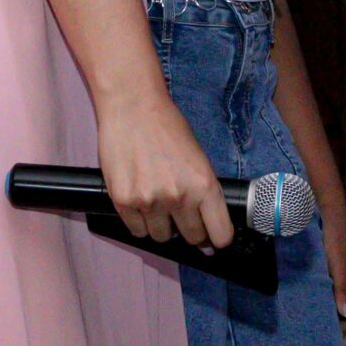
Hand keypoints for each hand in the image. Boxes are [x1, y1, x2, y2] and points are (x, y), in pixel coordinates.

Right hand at [97, 88, 234, 250]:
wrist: (132, 106)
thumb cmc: (166, 126)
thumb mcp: (198, 157)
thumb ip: (203, 192)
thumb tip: (207, 225)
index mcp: (204, 185)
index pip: (220, 234)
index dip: (217, 239)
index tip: (213, 239)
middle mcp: (180, 197)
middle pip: (191, 238)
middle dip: (189, 230)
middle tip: (180, 213)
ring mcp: (150, 201)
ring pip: (161, 237)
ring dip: (161, 225)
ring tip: (156, 199)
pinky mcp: (124, 201)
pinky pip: (136, 230)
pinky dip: (139, 220)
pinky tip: (139, 198)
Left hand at [322, 202, 345, 345]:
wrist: (328, 210)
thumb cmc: (336, 232)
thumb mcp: (337, 258)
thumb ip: (342, 286)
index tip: (339, 344)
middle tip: (326, 342)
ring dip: (339, 324)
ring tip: (320, 331)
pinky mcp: (340, 279)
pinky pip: (340, 302)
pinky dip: (332, 312)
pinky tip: (318, 314)